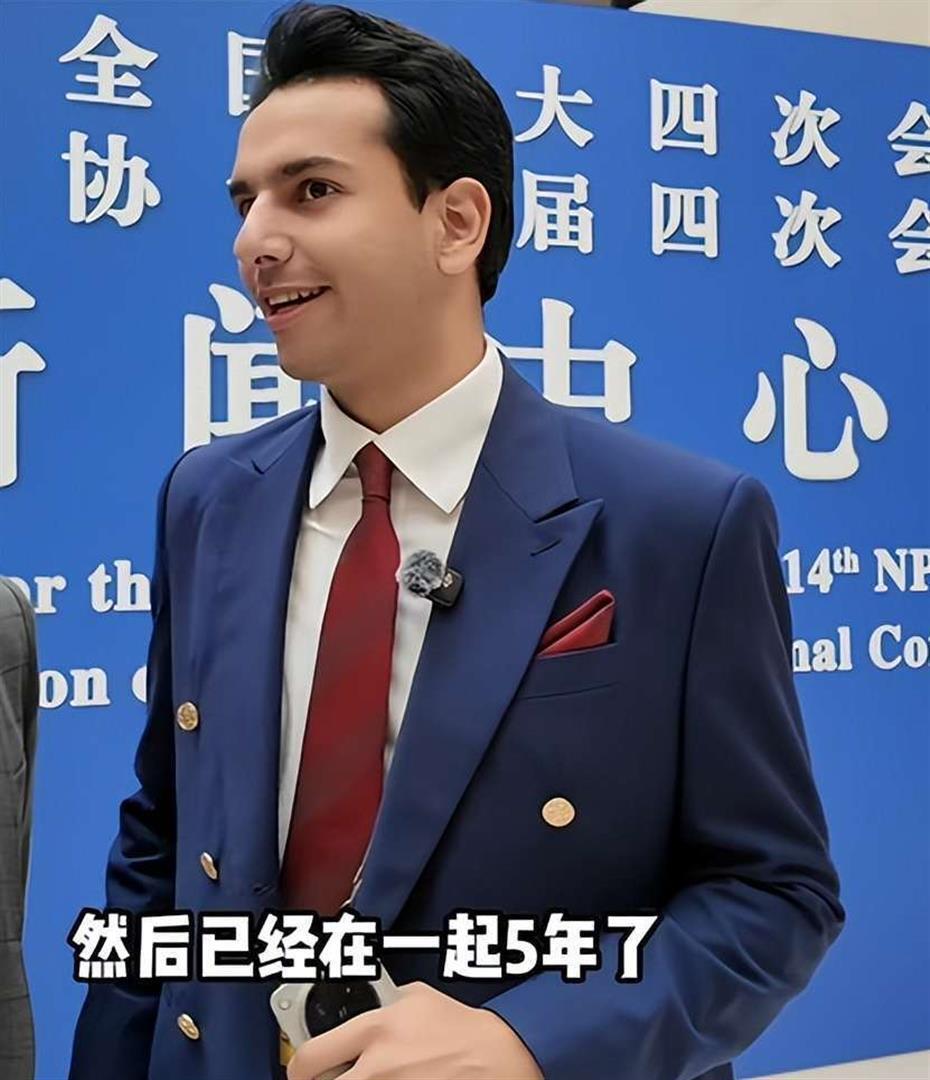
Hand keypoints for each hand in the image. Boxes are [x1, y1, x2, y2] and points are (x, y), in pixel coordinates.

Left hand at [286, 980, 543, 1079]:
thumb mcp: (415, 997)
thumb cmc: (460, 1028)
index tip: (300, 1072)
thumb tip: (365, 1011)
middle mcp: (377, 1068)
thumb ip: (383, 1004)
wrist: (495, 1058)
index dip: (297, 1069)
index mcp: (376, 1030)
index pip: (312, 1056)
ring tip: (364, 1079)